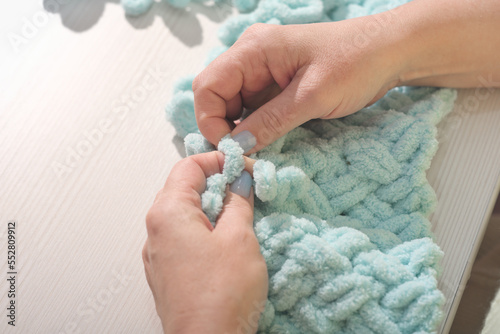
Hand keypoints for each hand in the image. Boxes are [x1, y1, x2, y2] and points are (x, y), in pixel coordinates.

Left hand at [142, 152, 267, 333]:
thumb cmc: (221, 293)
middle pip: (182, 187)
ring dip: (209, 205)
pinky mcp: (165, 271)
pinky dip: (202, 227)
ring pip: (182, 212)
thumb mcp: (239, 237)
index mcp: (168, 212)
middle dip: (214, 182)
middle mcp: (155, 229)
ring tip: (237, 214)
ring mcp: (157, 252)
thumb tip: (239, 180)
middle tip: (243, 188)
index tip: (242, 167)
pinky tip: (223, 240)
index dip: (218, 160)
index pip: (189, 166)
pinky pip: (181, 235)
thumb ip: (238, 201)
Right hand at [193, 16, 405, 152]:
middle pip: (216, 98)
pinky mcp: (276, 86)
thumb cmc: (356, 62)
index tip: (232, 149)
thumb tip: (237, 147)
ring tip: (260, 150)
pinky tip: (270, 141)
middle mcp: (252, 57)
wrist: (391, 52)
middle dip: (225, 128)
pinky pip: (254, 110)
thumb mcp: (312, 96)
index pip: (208, 86)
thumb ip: (270, 121)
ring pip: (234, 107)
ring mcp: (264, 72)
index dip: (210, 121)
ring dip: (242, 131)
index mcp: (253, 49)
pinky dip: (257, 128)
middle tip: (245, 155)